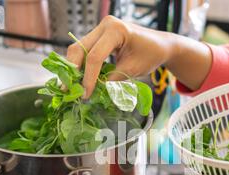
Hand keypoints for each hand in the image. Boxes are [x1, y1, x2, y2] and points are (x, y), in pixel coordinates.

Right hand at [67, 16, 210, 97]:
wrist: (160, 45)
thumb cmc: (151, 54)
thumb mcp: (133, 69)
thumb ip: (114, 79)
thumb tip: (95, 91)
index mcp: (115, 30)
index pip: (95, 56)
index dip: (89, 77)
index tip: (86, 94)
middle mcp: (105, 25)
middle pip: (79, 48)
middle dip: (73, 70)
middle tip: (69, 90)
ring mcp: (101, 29)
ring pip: (78, 48)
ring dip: (74, 68)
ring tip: (72, 86)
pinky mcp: (99, 36)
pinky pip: (85, 50)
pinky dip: (81, 65)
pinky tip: (80, 79)